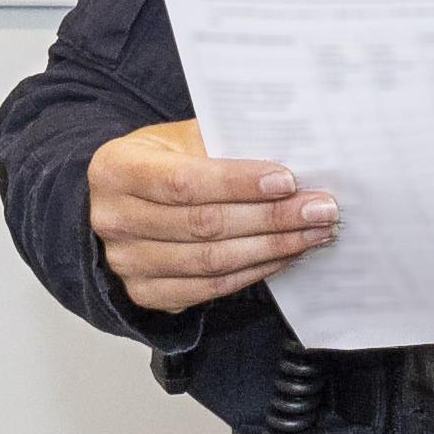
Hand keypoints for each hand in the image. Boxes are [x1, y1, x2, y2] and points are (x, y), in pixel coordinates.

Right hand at [92, 121, 336, 315]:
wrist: (124, 203)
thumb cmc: (159, 164)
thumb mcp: (179, 139)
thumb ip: (224, 143)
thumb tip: (293, 151)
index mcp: (115, 169)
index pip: (183, 181)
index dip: (238, 183)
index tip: (288, 181)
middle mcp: (113, 219)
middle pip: (203, 225)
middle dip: (271, 218)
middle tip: (320, 209)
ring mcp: (126, 263)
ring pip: (212, 262)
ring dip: (273, 248)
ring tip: (314, 232)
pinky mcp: (146, 294)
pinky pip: (210, 288)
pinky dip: (255, 272)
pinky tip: (286, 255)